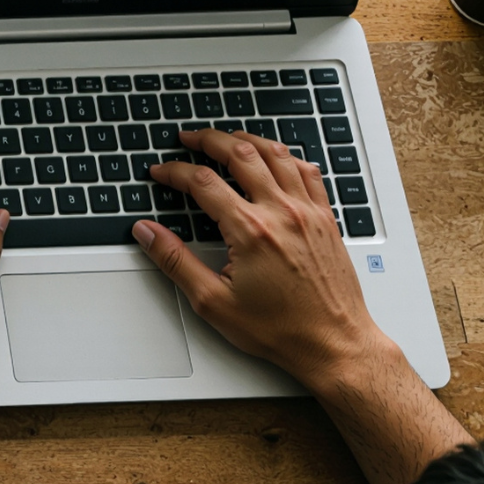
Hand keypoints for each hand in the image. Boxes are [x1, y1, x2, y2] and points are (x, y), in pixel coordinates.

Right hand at [138, 127, 389, 387]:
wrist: (336, 345)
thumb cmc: (281, 330)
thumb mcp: (214, 303)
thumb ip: (175, 261)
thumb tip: (147, 233)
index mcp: (250, 231)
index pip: (202, 182)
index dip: (174, 171)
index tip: (160, 172)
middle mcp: (281, 214)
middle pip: (239, 154)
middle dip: (208, 140)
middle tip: (189, 138)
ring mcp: (308, 213)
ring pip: (276, 154)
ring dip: (246, 139)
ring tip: (227, 138)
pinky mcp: (326, 221)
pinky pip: (308, 173)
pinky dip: (287, 156)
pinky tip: (276, 157)